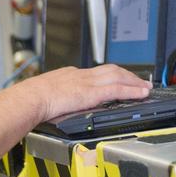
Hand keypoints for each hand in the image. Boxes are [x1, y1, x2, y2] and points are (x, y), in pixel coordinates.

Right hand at [26, 64, 152, 121]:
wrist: (30, 98)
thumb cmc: (32, 100)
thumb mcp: (47, 94)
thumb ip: (57, 97)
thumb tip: (57, 106)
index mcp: (70, 75)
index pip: (95, 72)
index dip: (110, 75)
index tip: (117, 79)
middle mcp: (81, 75)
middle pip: (111, 70)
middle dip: (127, 75)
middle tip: (139, 80)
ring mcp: (87, 82)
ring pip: (118, 77)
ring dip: (134, 81)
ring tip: (145, 87)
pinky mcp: (92, 93)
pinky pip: (117, 89)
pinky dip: (132, 90)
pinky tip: (141, 93)